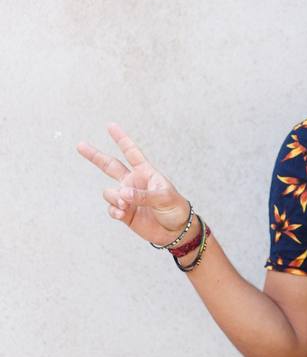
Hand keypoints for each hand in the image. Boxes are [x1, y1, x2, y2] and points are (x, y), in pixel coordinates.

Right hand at [77, 123, 190, 244]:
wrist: (176, 231)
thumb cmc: (175, 209)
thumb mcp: (164, 198)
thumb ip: (143, 195)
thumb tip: (122, 192)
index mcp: (145, 173)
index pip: (131, 153)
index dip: (121, 139)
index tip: (110, 125)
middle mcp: (133, 182)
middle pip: (110, 166)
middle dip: (95, 156)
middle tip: (80, 145)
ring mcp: (127, 198)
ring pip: (109, 193)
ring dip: (115, 198)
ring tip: (126, 206)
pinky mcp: (124, 213)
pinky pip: (111, 209)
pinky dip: (114, 211)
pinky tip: (122, 213)